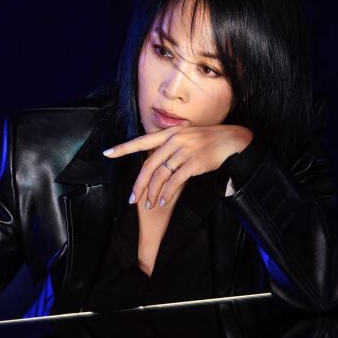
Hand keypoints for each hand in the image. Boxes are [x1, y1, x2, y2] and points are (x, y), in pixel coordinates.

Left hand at [103, 124, 251, 207]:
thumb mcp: (185, 136)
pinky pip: (175, 181)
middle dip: (138, 185)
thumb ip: (168, 146)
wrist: (231, 140)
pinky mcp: (194, 163)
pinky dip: (167, 193)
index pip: (141, 141)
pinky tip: (163, 200)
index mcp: (169, 133)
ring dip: (153, 193)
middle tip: (131, 199)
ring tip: (149, 204)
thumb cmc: (206, 140)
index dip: (123, 148)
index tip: (107, 153)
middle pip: (149, 166)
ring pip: (160, 176)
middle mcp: (174, 140)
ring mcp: (184, 151)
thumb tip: (152, 164)